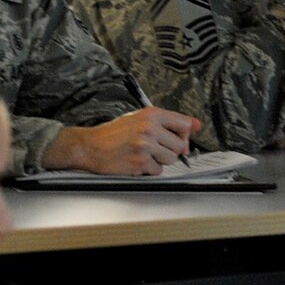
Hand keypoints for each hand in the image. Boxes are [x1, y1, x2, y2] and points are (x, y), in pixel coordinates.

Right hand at [45, 108, 200, 174]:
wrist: (90, 146)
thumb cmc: (113, 133)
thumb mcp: (139, 119)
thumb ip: (167, 121)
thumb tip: (195, 124)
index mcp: (151, 114)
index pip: (184, 124)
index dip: (185, 135)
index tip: (180, 140)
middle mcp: (149, 128)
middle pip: (180, 145)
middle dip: (170, 150)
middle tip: (155, 149)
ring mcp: (145, 146)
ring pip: (170, 159)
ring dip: (160, 160)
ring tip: (144, 154)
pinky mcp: (140, 162)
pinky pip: (157, 170)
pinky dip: (149, 169)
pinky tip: (136, 162)